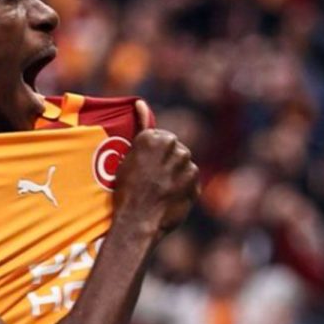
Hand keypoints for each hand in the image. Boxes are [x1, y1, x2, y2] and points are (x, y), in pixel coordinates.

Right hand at [112, 102, 199, 240]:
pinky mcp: (196, 183)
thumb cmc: (127, 188)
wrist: (138, 220)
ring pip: (183, 164)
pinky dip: (182, 186)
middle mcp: (175, 148)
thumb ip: (141, 128)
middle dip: (166, 160)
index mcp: (155, 139)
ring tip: (158, 189)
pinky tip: (168, 196)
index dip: (151, 153)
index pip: (158, 138)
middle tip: (151, 178)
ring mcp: (188, 166)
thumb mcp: (127, 156)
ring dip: (174, 173)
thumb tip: (141, 103)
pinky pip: (190, 180)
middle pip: (173, 149)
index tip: (144, 165)